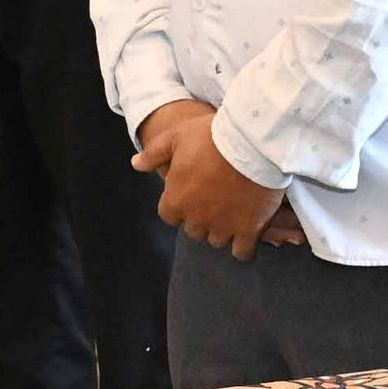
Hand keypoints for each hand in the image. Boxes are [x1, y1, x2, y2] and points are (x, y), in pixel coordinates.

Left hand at [132, 100, 286, 256]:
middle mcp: (196, 219)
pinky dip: (243, 246)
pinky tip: (248, 232)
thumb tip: (135, 164)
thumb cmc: (211, 136)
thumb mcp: (176, 137)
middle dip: (200, 217)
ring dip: (221, 230)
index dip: (179, 204)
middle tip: (214, 199)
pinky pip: (242, 252)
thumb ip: (153, 154)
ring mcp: (223, 227)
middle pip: (193, 230)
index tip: (191, 193)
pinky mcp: (249, 230)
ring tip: (233, 212)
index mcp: (176, 200)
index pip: (169, 216)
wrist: (252, 141)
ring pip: (216, 240)